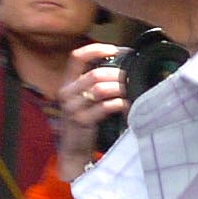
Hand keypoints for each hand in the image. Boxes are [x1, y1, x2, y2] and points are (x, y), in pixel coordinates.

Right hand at [56, 42, 127, 181]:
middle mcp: (66, 92)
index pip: (76, 57)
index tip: (114, 49)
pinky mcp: (82, 121)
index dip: (95, 50)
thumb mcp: (85, 99)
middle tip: (131, 78)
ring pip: (100, 89)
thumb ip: (95, 83)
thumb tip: (122, 67)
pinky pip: (104, 107)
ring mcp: (72, 108)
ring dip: (120, 88)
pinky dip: (119, 104)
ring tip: (130, 91)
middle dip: (117, 74)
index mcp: (67, 83)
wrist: (74, 148)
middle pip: (94, 74)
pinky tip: (127, 106)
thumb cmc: (85, 120)